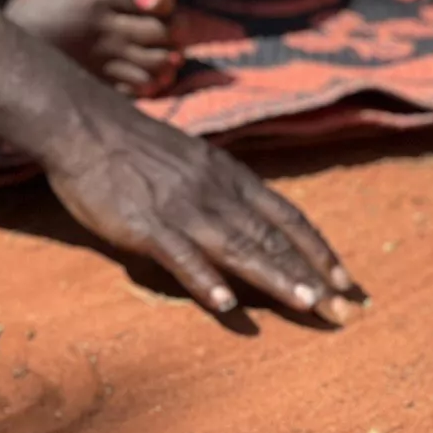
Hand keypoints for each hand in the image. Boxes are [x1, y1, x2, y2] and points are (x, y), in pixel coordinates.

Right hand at [39, 82, 355, 319]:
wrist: (85, 124)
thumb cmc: (138, 146)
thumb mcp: (196, 160)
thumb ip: (225, 190)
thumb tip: (254, 219)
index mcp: (231, 177)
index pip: (288, 217)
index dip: (319, 251)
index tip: (347, 281)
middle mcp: (216, 194)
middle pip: (272, 240)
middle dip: (311, 276)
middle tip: (344, 308)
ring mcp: (182, 210)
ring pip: (238, 249)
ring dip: (275, 279)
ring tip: (307, 306)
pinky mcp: (146, 225)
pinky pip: (181, 256)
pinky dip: (204, 280)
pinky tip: (226, 306)